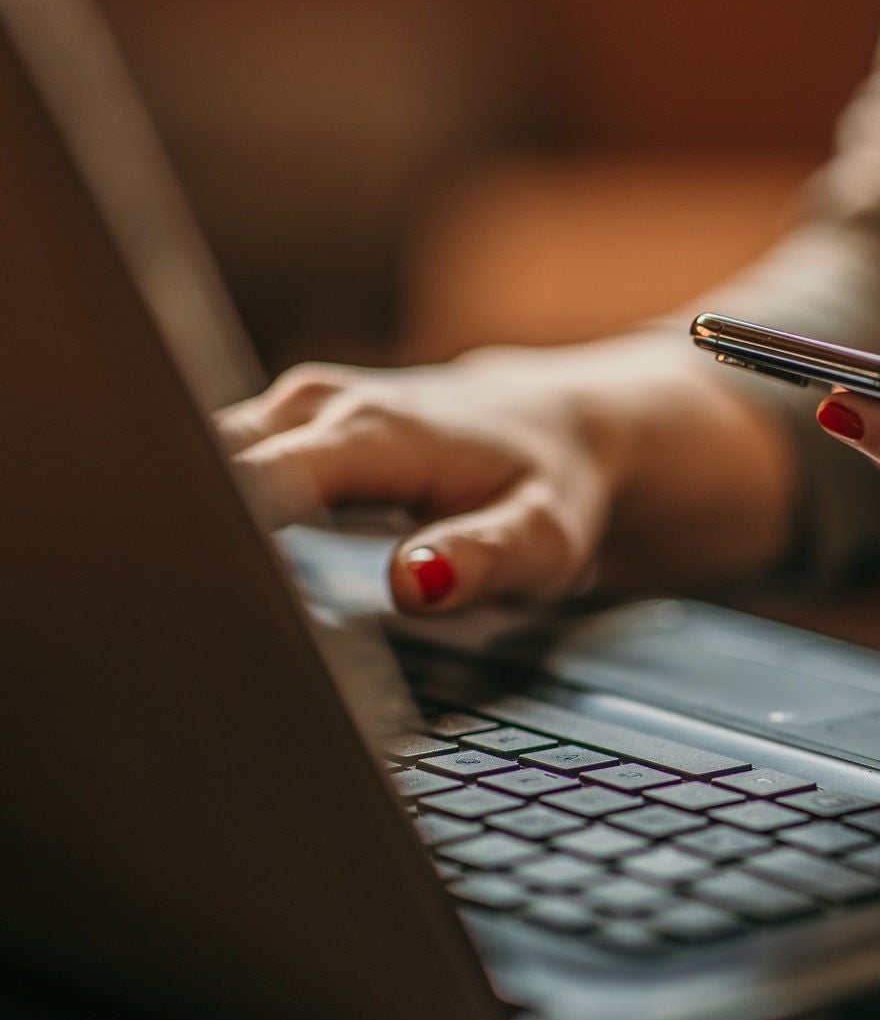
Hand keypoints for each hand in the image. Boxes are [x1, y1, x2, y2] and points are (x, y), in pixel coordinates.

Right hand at [216, 335, 795, 610]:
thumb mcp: (542, 539)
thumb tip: (414, 583)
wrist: (567, 430)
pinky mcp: (284, 429)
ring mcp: (292, 412)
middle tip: (171, 611)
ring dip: (181, 520)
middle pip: (198, 465)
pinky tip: (197, 567)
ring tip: (176, 597)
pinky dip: (202, 511)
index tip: (181, 589)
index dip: (206, 531)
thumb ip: (480, 558)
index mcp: (367, 435)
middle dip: (174, 529)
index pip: (250, 479)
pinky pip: (215, 466)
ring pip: (196, 461)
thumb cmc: (552, 489)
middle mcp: (313, 409)